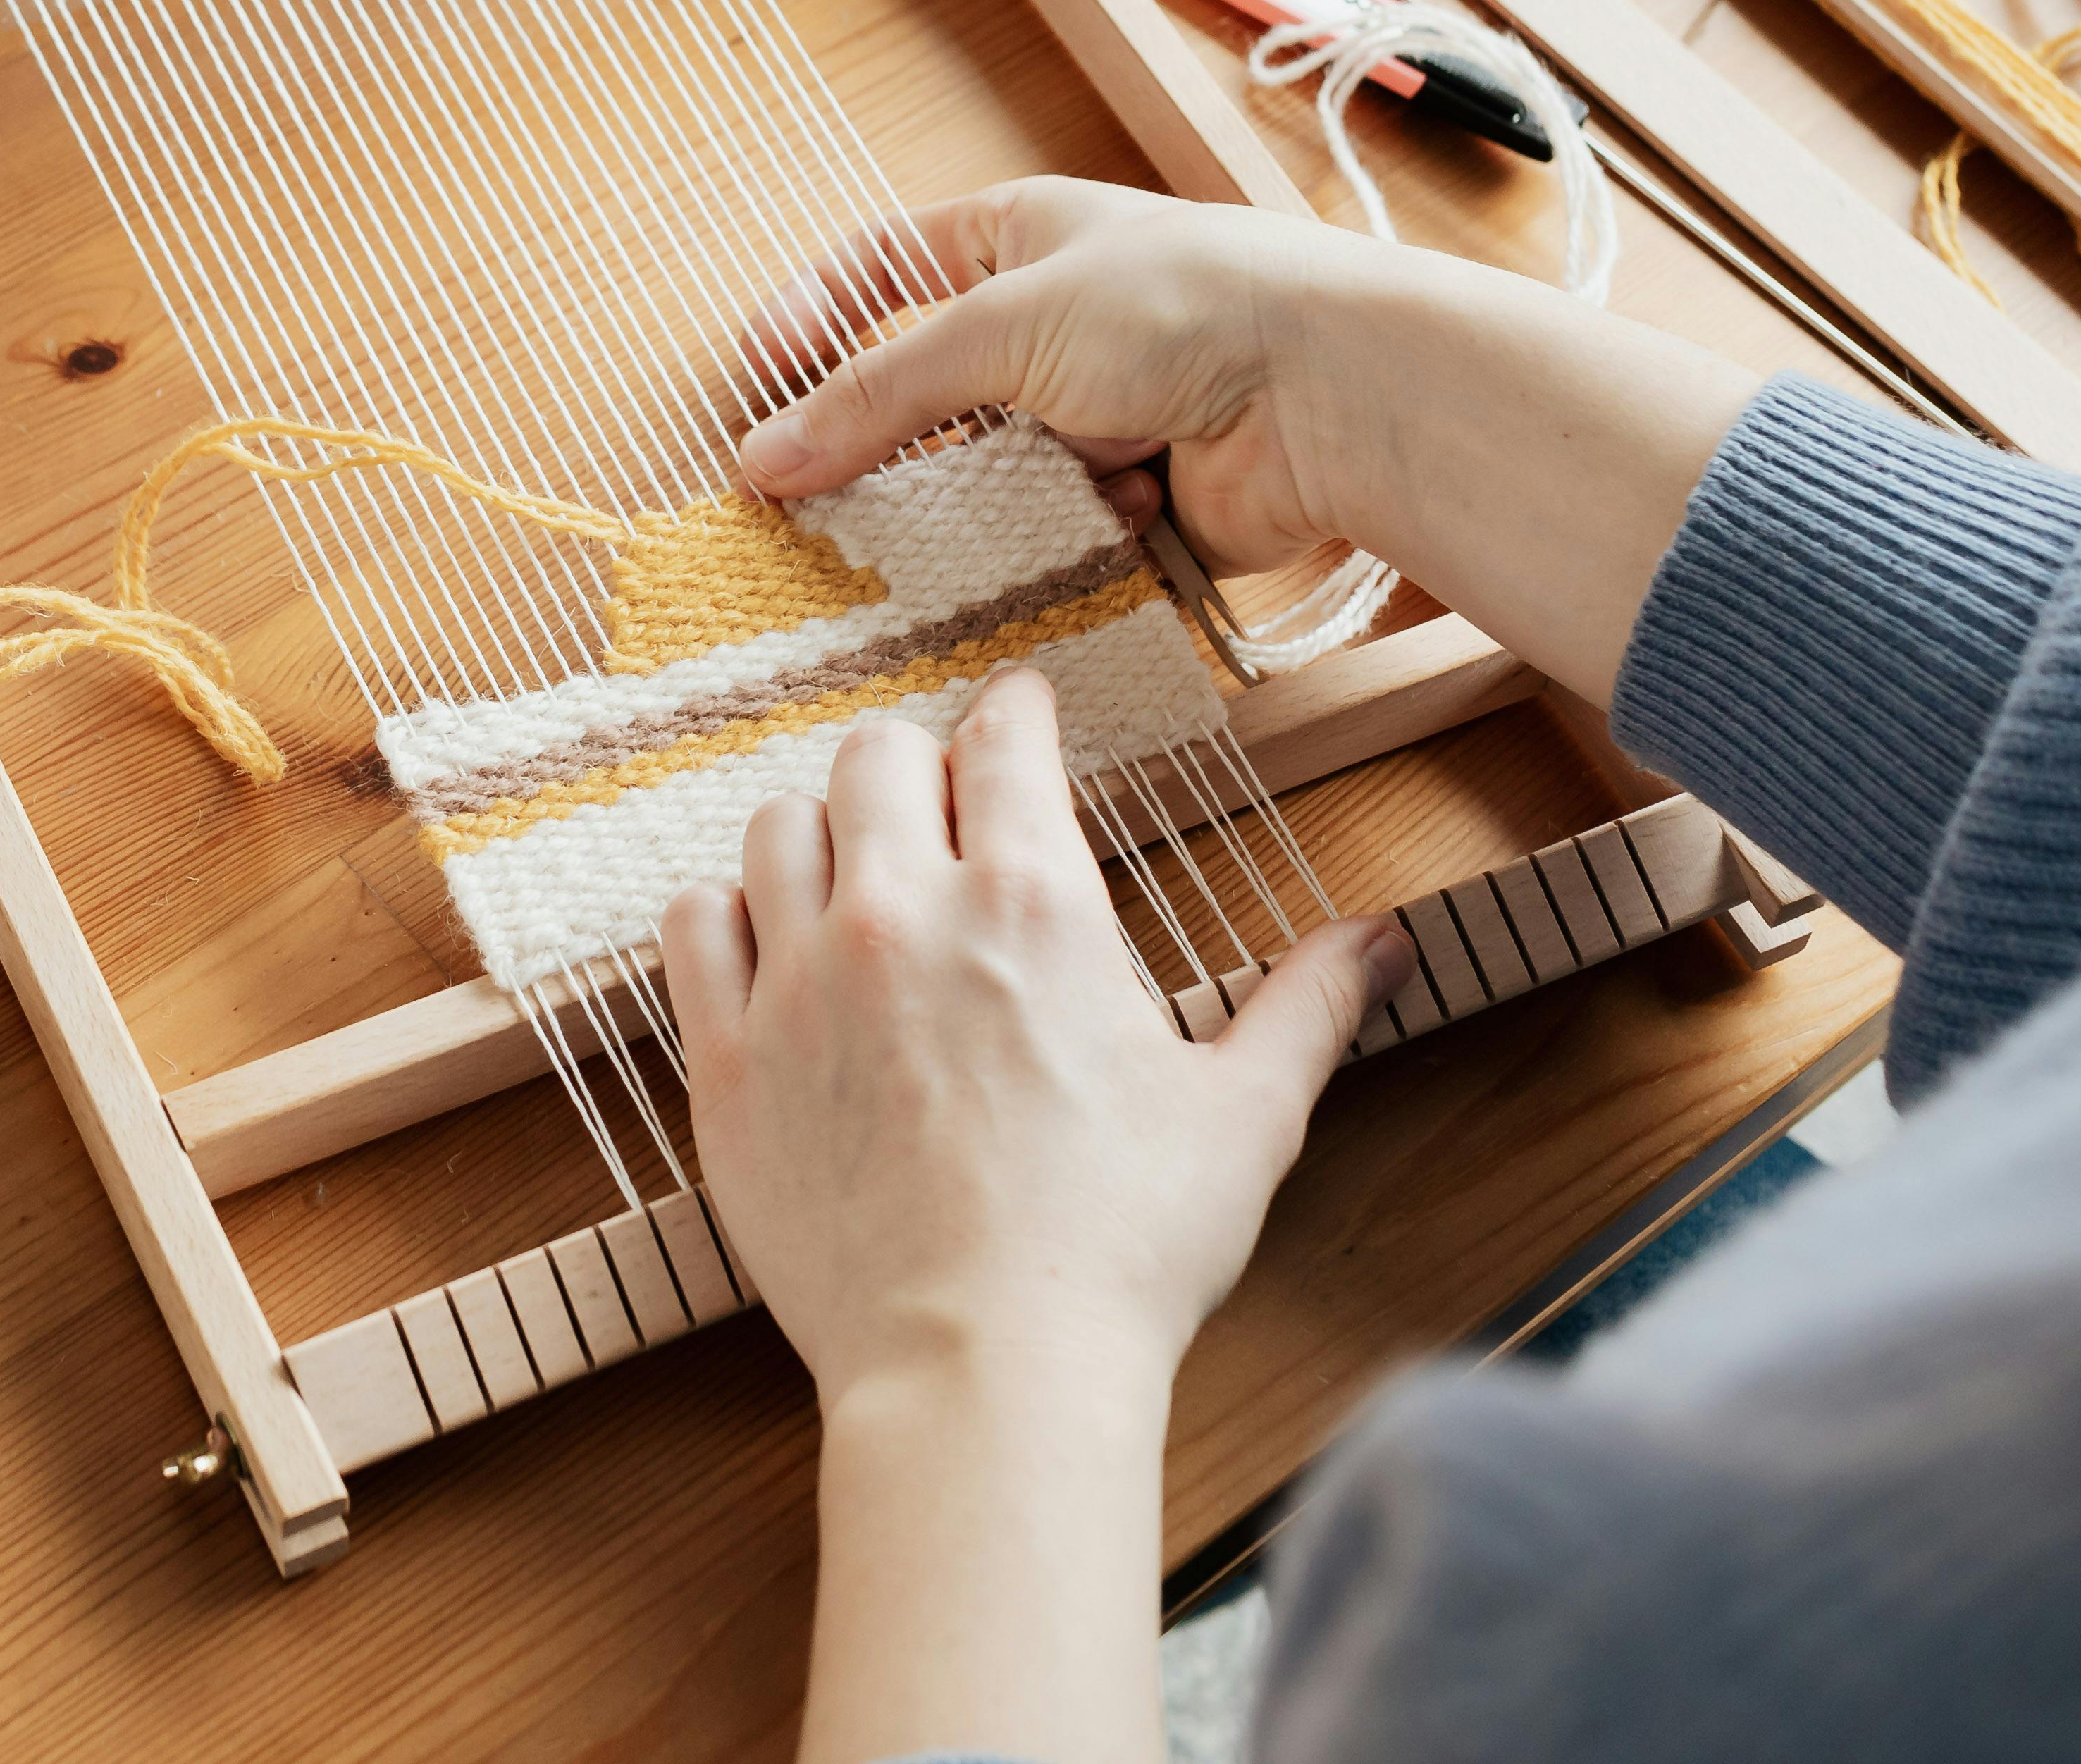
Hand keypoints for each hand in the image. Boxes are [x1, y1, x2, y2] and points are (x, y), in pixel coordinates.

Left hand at [662, 672, 1409, 1763]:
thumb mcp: (1246, 1115)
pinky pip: (695, 929)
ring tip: (849, 872)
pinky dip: (725, 917)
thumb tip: (1385, 941)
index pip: (1004, 742)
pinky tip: (759, 944)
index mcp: (1030, 902)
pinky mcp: (728, 1063)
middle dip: (914, 766)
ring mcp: (798, 983)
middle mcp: (898, 914)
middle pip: (873, 760)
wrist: (984, 1367)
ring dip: (819, 834)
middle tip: (936, 803)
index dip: (1016, 713)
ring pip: (776, 831)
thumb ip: (1308, 1006)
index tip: (1018, 714)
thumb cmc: (1122, 1247)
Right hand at [738, 177, 1396, 577]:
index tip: (757, 386)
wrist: (1330, 391)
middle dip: (896, 441)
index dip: (814, 320)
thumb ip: (877, 395)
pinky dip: (1068, 532)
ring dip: (994, 494)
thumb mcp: (1003, 326)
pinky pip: (1055, 534)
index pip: (882, 270)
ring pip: (988, 475)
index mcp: (1020, 240)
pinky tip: (1116, 507)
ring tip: (1006, 501)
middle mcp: (1055, 323)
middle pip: (928, 390)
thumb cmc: (1184, 304)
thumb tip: (764, 455)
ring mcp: (1096, 411)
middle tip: (830, 495)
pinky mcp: (1135, 497)